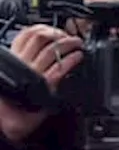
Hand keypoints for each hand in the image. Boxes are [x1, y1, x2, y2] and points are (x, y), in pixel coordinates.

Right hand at [0, 24, 84, 142]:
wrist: (9, 121)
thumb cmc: (13, 102)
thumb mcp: (17, 75)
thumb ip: (26, 61)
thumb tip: (43, 50)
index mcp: (13, 58)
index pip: (25, 34)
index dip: (42, 28)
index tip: (55, 29)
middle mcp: (21, 62)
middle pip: (40, 37)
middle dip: (58, 33)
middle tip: (70, 36)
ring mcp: (32, 72)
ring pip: (50, 50)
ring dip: (68, 43)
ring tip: (77, 43)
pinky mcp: (43, 85)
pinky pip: (58, 68)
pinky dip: (70, 60)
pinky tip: (78, 57)